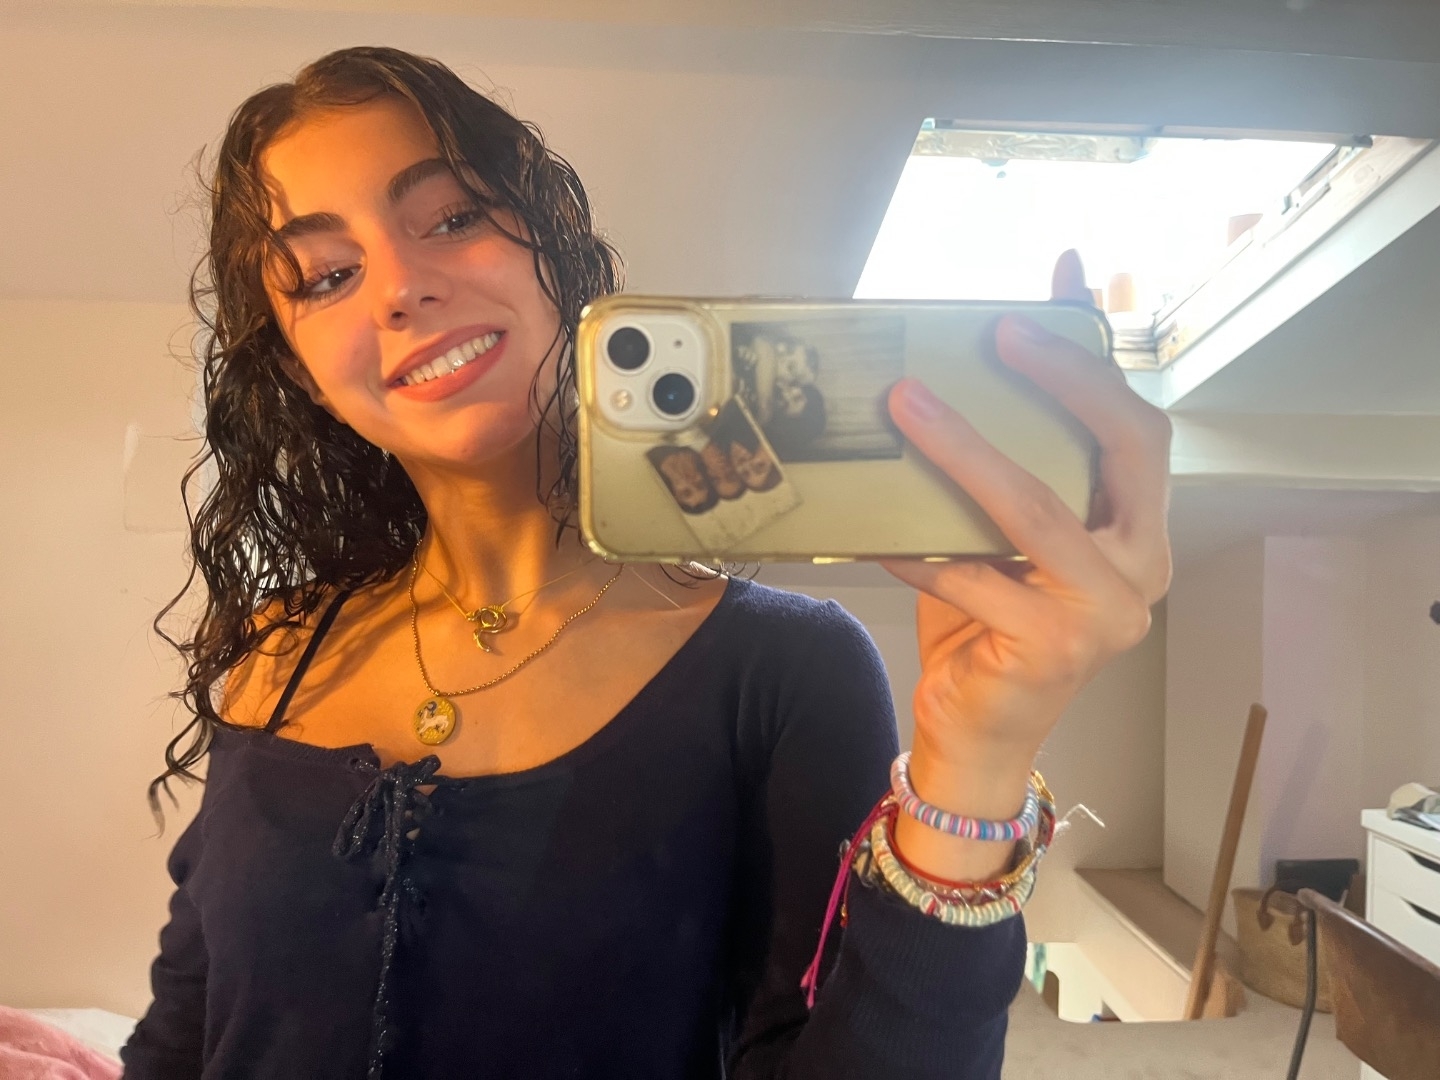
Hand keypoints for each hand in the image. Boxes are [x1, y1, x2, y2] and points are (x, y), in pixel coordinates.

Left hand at [881, 251, 1172, 879]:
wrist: (978, 727)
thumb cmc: (990, 617)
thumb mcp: (1004, 528)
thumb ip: (1011, 452)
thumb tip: (994, 345)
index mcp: (1138, 527)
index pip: (1140, 426)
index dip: (1099, 356)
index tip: (1057, 284)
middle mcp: (1141, 566)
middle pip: (1123, 448)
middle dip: (1062, 379)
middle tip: (995, 332)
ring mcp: (1106, 613)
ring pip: (1038, 511)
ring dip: (966, 450)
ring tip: (906, 402)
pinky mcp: (1055, 648)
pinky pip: (975, 579)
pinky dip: (921, 549)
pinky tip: (878, 530)